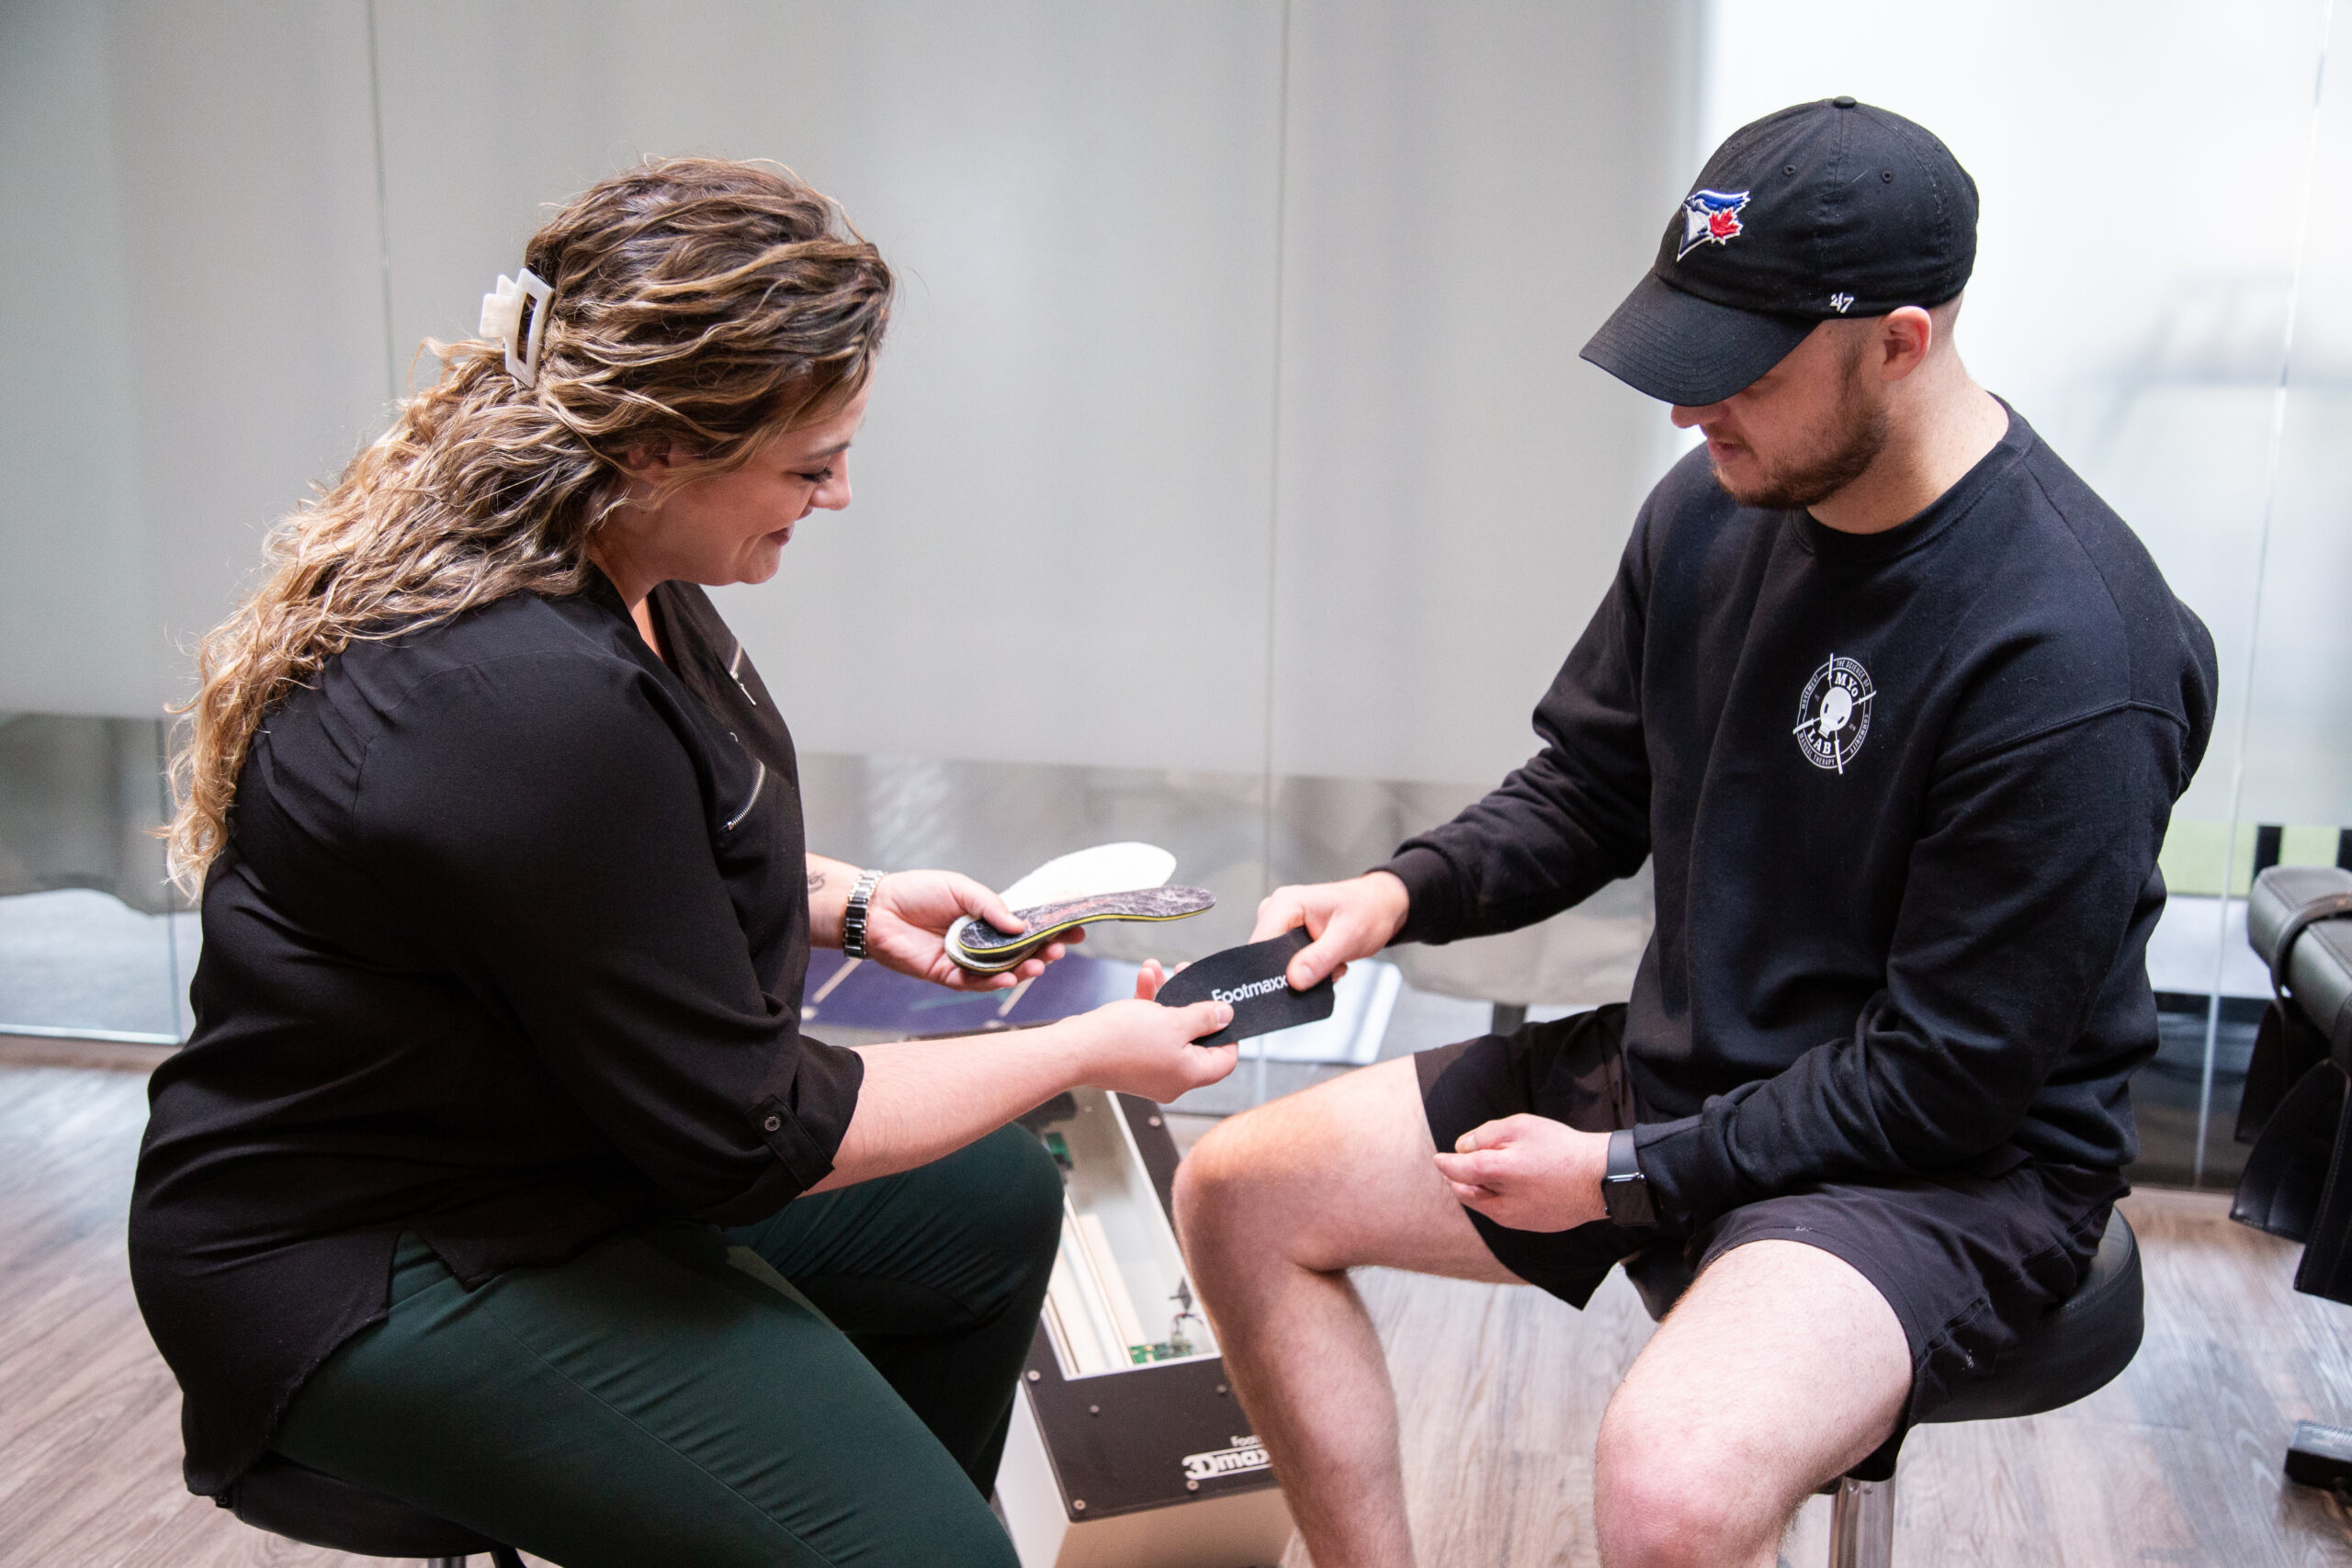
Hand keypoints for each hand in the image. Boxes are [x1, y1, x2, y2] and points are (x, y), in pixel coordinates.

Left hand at [861, 869, 1080, 991]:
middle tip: (1058, 950)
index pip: (1026, 928)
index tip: (1075, 930)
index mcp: (987, 919)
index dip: (1051, 930)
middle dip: (1043, 952)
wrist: (878, 908)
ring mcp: (967, 961)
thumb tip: (1021, 926)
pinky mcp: (948, 976)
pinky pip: (976, 984)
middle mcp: (981, 943)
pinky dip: (994, 983)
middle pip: (1020, 953)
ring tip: (1039, 964)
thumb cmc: (917, 892)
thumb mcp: (961, 887)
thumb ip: (991, 906)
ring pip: (1003, 972)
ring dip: (1024, 970)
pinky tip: (1009, 978)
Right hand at [1054, 960, 1240, 1102]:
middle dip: (1189, 1002)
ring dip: (1164, 996)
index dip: (1228, 1033)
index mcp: (1189, 1075)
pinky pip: (1147, 1030)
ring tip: (1156, 969)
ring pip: (1168, 1028)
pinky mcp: (1130, 1057)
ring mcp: (1150, 1068)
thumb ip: (1203, 1017)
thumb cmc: (1120, 1041)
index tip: (1223, 1009)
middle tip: (1188, 977)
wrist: (1075, 1049)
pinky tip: (1142, 978)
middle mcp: (1171, 1077)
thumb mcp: (1173, 1021)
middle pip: (1194, 1038)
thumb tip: (1226, 1015)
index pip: (1224, 1059)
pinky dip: (1146, 1006)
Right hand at [1249, 870, 1410, 989]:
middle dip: (1295, 973)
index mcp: (1286, 903)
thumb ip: (1320, 958)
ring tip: (1333, 965)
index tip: (1287, 989)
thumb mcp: (1348, 936)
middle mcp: (1278, 912)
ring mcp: (1283, 925)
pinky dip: (1311, 971)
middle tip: (1326, 972)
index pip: (1260, 943)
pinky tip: (1331, 964)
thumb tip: (1294, 979)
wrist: (1381, 907)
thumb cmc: (1368, 911)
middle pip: (1267, 955)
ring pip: (1280, 963)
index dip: (1268, 969)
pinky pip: (1290, 964)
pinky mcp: (1290, 937)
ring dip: (1306, 973)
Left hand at [1430, 1114, 1610, 1231]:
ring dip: (1476, 1190)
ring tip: (1485, 1173)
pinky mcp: (1530, 1226)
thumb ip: (1485, 1136)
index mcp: (1494, 1173)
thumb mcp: (1520, 1126)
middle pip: (1464, 1192)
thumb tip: (1461, 1148)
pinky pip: (1502, 1214)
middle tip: (1460, 1164)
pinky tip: (1509, 1186)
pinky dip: (1496, 1200)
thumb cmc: (1559, 1147)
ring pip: (1482, 1206)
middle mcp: (1499, 1203)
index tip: (1439, 1157)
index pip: (1455, 1170)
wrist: (1598, 1179)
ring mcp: (1515, 1218)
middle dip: (1457, 1178)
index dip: (1444, 1162)